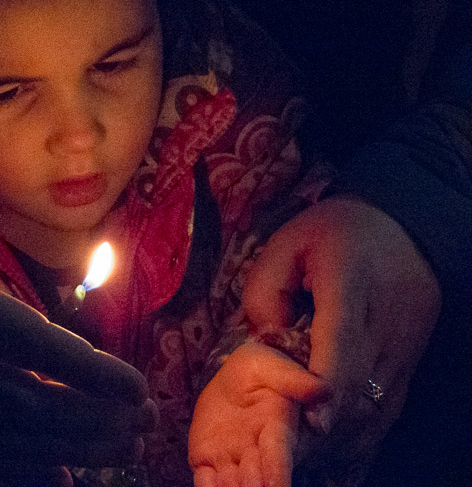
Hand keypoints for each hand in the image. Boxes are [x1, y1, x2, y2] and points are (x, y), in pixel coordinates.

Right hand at [0, 122, 155, 480]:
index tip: (137, 390)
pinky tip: (61, 481)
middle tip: (149, 423)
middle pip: (26, 405)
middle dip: (91, 420)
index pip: (27, 343)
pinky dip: (20, 471)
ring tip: (122, 453)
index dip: (86, 372)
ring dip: (68, 449)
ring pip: (4, 439)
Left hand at [189, 343, 329, 486]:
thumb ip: (296, 380)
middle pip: (256, 479)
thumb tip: (322, 390)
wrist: (235, 378)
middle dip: (253, 486)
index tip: (275, 485)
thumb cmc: (262, 370)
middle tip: (249, 486)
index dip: (277, 472)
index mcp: (276, 429)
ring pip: (232, 484)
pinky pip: (205, 480)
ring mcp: (231, 457)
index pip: (279, 456)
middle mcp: (256, 450)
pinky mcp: (206, 458)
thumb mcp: (276, 367)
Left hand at [242, 197, 440, 482]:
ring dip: (345, 427)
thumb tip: (265, 343)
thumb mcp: (284, 244)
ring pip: (378, 396)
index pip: (342, 337)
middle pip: (360, 377)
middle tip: (294, 448)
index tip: (311, 416)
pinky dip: (363, 422)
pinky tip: (338, 440)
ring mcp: (406, 337)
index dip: (327, 381)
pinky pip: (390, 399)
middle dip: (328, 418)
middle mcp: (386, 313)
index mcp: (351, 278)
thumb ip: (265, 291)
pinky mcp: (412, 353)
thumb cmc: (331, 231)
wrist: (400, 225)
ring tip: (309, 451)